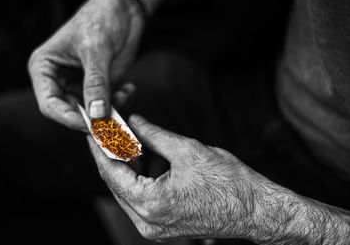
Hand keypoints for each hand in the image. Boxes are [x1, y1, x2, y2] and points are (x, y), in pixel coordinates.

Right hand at [28, 0, 143, 129]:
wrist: (122, 10)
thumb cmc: (100, 19)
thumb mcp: (96, 50)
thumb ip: (96, 83)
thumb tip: (96, 114)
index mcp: (45, 68)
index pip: (50, 104)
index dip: (69, 118)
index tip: (91, 125)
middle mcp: (60, 80)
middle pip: (71, 112)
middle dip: (94, 117)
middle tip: (115, 119)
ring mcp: (80, 85)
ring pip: (92, 112)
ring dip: (111, 111)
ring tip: (125, 93)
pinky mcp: (100, 87)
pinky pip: (108, 105)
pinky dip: (120, 103)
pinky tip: (129, 89)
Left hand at [87, 115, 290, 241]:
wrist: (255, 210)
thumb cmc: (228, 182)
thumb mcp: (188, 150)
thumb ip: (155, 135)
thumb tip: (135, 121)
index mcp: (150, 204)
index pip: (112, 173)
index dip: (101, 148)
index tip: (94, 130)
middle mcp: (147, 223)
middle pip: (118, 184)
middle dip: (116, 156)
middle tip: (116, 132)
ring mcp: (155, 229)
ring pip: (130, 192)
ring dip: (131, 167)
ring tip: (138, 143)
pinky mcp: (165, 228)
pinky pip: (143, 201)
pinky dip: (143, 180)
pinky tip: (153, 161)